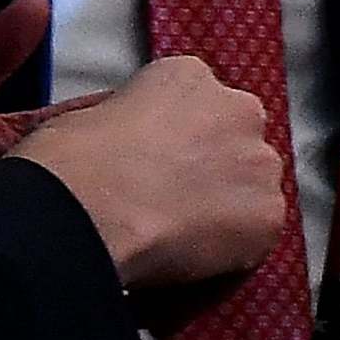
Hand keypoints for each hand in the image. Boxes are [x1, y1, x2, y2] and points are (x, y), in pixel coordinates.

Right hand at [7, 54, 282, 290]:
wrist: (85, 211)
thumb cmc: (71, 163)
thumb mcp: (94, 116)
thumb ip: (133, 122)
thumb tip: (130, 149)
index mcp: (189, 76)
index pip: (198, 105)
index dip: (177, 141)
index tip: (157, 165)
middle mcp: (238, 108)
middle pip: (235, 140)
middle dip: (212, 168)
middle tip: (173, 203)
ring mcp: (259, 161)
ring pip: (252, 186)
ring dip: (227, 207)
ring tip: (182, 238)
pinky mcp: (268, 214)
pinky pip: (255, 234)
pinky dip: (232, 251)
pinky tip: (195, 262)